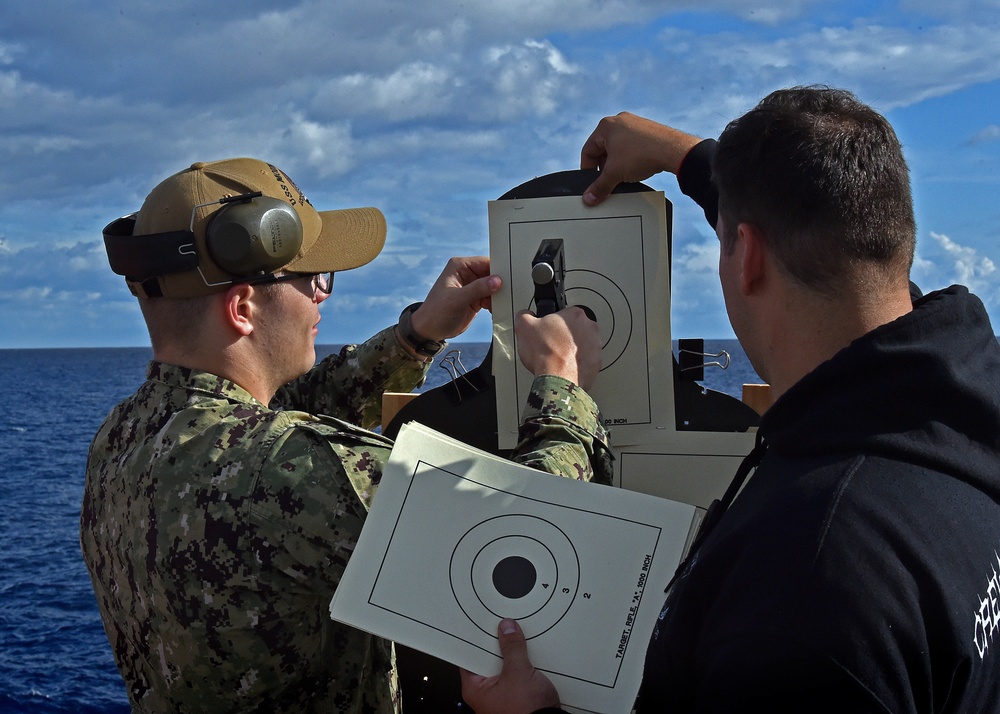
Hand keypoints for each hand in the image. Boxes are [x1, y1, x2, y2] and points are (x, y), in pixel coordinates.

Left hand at [410, 256, 501, 341]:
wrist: (430, 331)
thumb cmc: (436, 312)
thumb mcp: (457, 299)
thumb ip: (477, 289)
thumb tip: (497, 280)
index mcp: (460, 266)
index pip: (485, 262)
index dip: (498, 269)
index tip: (509, 279)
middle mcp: (467, 273)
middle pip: (492, 273)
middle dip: (500, 283)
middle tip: (509, 292)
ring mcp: (472, 286)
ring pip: (493, 286)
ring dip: (499, 294)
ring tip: (502, 303)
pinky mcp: (476, 298)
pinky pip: (491, 297)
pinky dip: (496, 303)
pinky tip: (496, 309)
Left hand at [460, 619, 559, 713]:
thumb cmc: (527, 713)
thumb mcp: (518, 672)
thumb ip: (512, 648)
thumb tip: (507, 630)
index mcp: (475, 689)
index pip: (469, 656)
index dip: (477, 639)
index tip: (484, 624)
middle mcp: (485, 694)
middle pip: (487, 659)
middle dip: (497, 644)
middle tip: (504, 627)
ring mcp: (501, 695)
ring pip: (503, 666)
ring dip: (511, 654)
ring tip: (517, 637)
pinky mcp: (516, 696)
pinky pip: (515, 674)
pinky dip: (521, 664)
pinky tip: (527, 653)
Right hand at [515, 307, 600, 389]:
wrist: (557, 377)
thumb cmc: (546, 353)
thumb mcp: (524, 326)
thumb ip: (525, 315)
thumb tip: (526, 315)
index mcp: (575, 315)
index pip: (564, 313)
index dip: (553, 323)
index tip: (547, 330)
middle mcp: (589, 328)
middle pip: (576, 328)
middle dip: (565, 335)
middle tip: (552, 344)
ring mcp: (595, 346)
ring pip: (583, 344)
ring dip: (573, 349)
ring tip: (558, 357)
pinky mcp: (597, 363)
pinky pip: (587, 360)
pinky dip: (578, 363)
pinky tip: (565, 366)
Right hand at [580, 111, 702, 205]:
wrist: (673, 150)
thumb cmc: (642, 154)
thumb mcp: (614, 174)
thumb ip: (599, 187)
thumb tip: (589, 198)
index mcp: (606, 126)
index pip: (588, 151)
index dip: (587, 170)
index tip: (592, 183)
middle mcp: (619, 121)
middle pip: (603, 149)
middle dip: (604, 168)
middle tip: (608, 182)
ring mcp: (635, 124)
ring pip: (618, 148)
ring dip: (618, 164)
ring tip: (623, 176)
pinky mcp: (648, 130)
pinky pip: (632, 146)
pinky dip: (630, 159)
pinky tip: (636, 169)